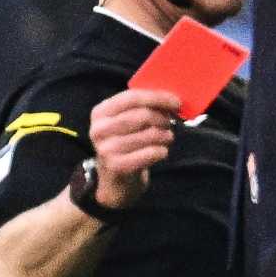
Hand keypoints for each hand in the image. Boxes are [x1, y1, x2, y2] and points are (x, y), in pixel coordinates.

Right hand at [88, 90, 179, 209]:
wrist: (115, 179)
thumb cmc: (126, 143)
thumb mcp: (126, 122)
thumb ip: (143, 107)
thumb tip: (172, 100)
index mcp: (100, 112)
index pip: (132, 97)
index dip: (157, 98)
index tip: (177, 102)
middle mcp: (99, 129)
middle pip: (141, 115)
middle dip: (162, 118)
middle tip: (170, 123)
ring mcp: (106, 149)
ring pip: (148, 135)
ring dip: (165, 135)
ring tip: (167, 138)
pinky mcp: (116, 166)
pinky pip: (150, 153)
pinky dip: (161, 151)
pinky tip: (162, 151)